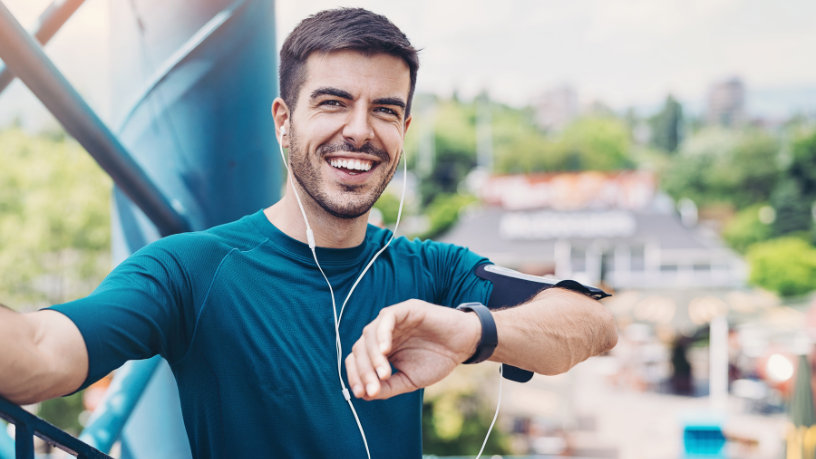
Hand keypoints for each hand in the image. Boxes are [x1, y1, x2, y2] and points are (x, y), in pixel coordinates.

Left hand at [344, 299, 480, 400]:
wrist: (464, 345)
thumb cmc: (438, 360)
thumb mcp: (409, 380)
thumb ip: (388, 387)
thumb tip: (365, 395)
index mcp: (381, 349)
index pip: (358, 359)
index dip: (355, 375)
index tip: (359, 393)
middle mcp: (383, 333)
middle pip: (359, 348)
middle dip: (363, 371)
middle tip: (372, 389)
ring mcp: (393, 320)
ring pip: (369, 334)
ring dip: (373, 357)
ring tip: (384, 374)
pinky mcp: (406, 309)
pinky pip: (387, 318)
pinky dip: (382, 334)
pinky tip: (386, 351)